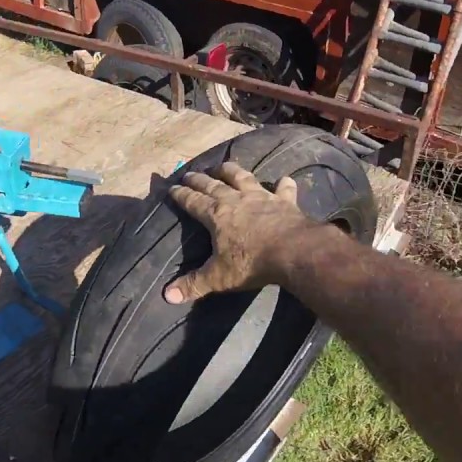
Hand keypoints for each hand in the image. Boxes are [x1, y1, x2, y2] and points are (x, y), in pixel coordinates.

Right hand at [165, 162, 322, 303]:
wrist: (293, 251)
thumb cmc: (252, 263)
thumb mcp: (219, 278)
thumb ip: (194, 284)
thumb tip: (168, 296)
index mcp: (216, 216)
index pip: (193, 201)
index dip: (181, 195)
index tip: (172, 187)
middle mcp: (236, 200)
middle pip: (213, 185)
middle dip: (199, 179)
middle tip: (189, 173)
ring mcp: (261, 197)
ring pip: (243, 177)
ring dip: (232, 170)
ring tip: (224, 166)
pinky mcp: (284, 201)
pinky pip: (284, 189)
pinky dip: (284, 184)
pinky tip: (285, 179)